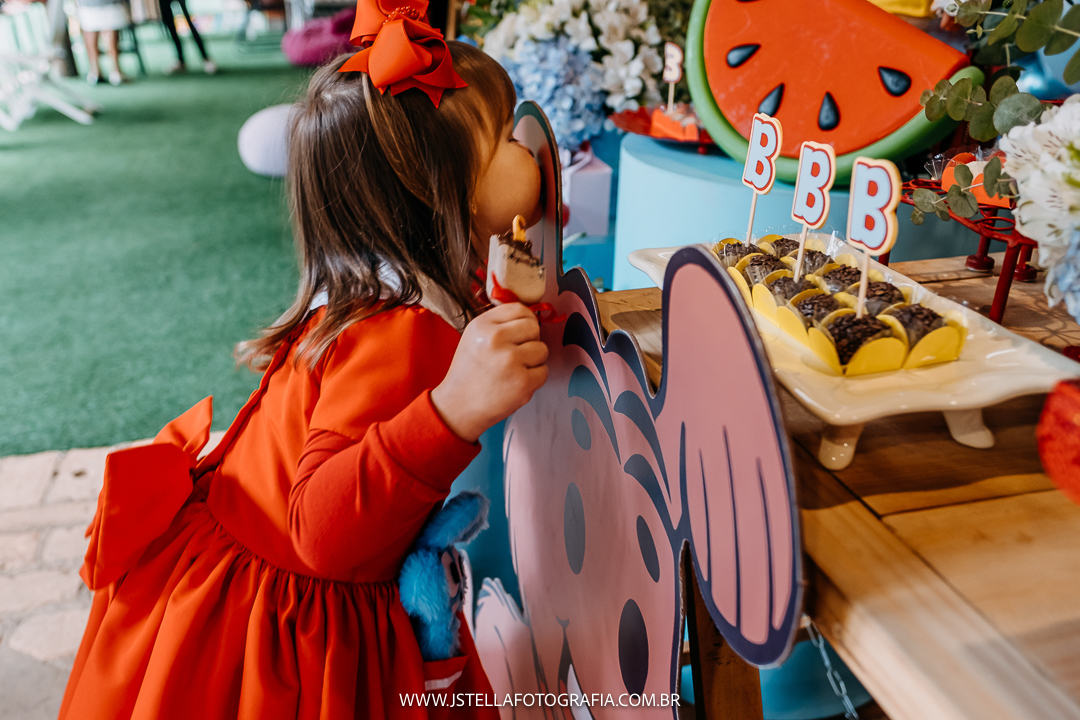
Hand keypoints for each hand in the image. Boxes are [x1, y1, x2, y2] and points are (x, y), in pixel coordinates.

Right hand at [431, 303, 548, 442]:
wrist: (459, 407)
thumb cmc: (470, 372)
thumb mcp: (474, 337)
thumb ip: (499, 324)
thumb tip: (529, 316)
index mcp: (482, 325)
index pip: (519, 309)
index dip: (525, 321)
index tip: (520, 333)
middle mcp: (495, 340)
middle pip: (534, 328)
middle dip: (529, 341)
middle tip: (515, 355)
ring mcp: (511, 361)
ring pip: (542, 350)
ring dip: (533, 361)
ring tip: (513, 370)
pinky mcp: (523, 382)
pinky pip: (544, 372)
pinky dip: (533, 379)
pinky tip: (515, 383)